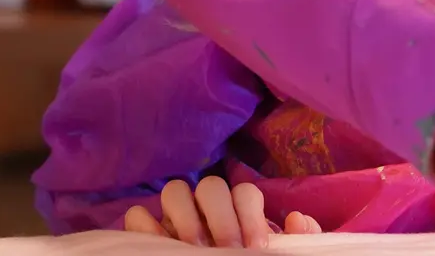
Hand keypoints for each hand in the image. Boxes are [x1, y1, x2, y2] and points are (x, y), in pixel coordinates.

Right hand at [123, 177, 321, 247]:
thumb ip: (298, 240)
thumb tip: (297, 219)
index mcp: (238, 213)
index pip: (245, 192)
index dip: (251, 216)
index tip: (256, 249)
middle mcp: (206, 210)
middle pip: (211, 186)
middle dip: (221, 217)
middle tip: (227, 251)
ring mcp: (174, 220)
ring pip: (174, 190)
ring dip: (184, 217)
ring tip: (195, 250)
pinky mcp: (146, 235)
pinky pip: (137, 216)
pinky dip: (146, 228)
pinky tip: (164, 248)